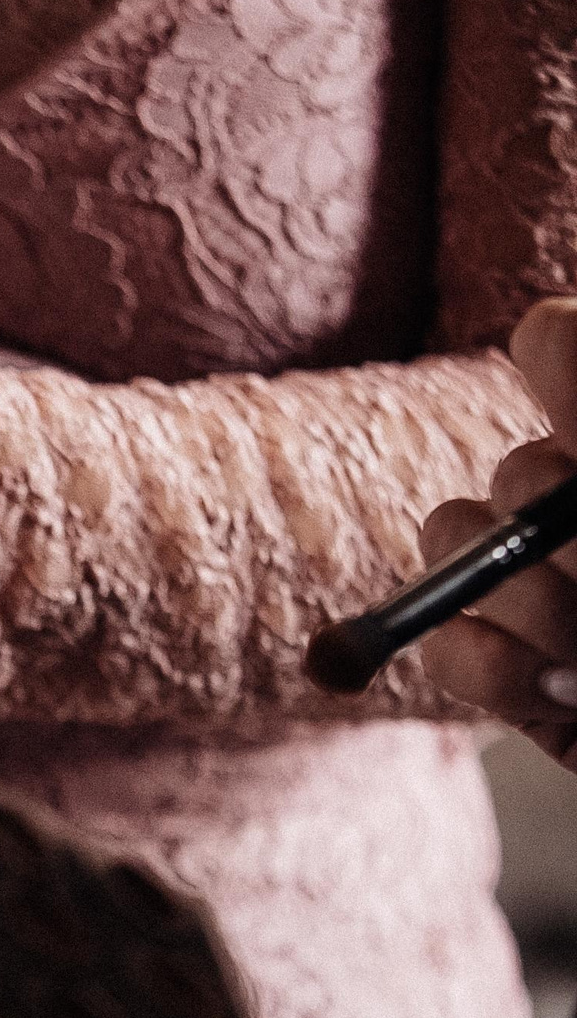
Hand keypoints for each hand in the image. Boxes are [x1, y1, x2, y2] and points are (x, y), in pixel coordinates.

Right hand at [421, 297, 576, 764]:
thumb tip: (544, 325)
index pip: (559, 348)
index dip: (563, 368)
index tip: (571, 405)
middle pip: (516, 469)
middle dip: (549, 515)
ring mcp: (558, 604)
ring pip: (456, 542)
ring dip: (526, 599)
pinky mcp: (526, 688)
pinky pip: (452, 648)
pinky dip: (487, 668)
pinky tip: (566, 692)